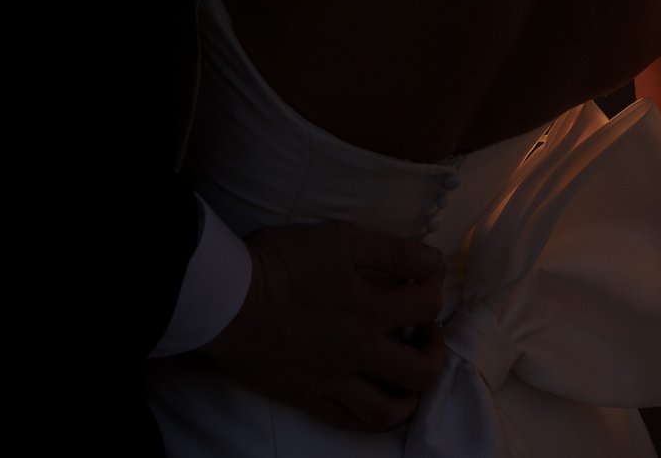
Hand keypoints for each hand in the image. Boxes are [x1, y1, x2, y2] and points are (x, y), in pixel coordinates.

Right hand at [199, 223, 447, 431]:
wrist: (226, 300)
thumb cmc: (280, 264)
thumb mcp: (340, 239)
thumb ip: (391, 251)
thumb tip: (433, 262)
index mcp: (370, 312)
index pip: (426, 306)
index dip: (433, 286)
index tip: (424, 274)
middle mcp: (358, 353)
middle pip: (420, 370)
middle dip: (435, 350)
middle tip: (423, 330)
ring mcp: (332, 381)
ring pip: (387, 411)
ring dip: (410, 395)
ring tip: (406, 374)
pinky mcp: (305, 396)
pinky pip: (347, 421)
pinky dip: (369, 415)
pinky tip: (373, 400)